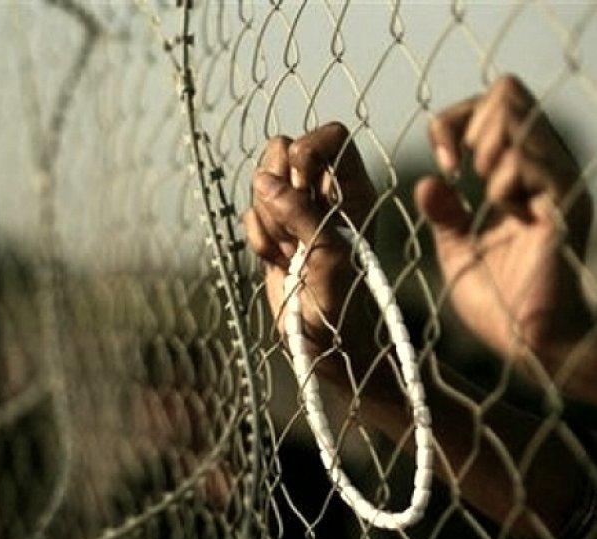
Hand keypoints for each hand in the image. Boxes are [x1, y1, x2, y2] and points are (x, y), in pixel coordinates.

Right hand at [242, 123, 377, 380]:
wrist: (322, 339)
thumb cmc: (340, 300)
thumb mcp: (328, 256)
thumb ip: (302, 214)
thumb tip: (265, 181)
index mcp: (352, 190)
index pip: (330, 135)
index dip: (308, 149)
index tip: (300, 182)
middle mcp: (324, 194)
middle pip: (285, 150)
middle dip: (279, 188)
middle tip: (293, 229)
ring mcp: (295, 211)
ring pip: (262, 181)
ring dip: (267, 218)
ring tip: (289, 252)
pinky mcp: (273, 231)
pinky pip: (250, 214)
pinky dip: (258, 239)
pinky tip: (278, 261)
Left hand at [418, 75, 591, 371]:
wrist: (532, 346)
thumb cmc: (501, 302)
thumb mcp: (458, 250)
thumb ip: (445, 214)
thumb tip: (429, 182)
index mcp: (517, 177)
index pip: (489, 105)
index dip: (452, 123)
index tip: (444, 165)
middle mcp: (542, 170)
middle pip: (507, 92)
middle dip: (470, 125)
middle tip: (466, 171)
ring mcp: (557, 184)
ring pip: (520, 112)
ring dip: (487, 147)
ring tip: (490, 192)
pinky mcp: (564, 209)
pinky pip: (535, 159)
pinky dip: (506, 175)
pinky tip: (505, 206)